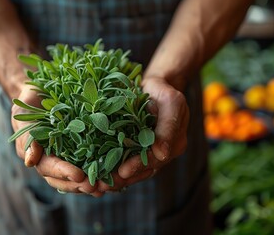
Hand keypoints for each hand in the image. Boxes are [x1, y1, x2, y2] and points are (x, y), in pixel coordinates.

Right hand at [11, 86, 103, 196]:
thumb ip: (27, 137)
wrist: (40, 92)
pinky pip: (92, 163)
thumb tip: (30, 162)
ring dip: (93, 183)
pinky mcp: (84, 149)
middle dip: (81, 184)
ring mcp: (70, 157)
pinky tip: (115, 176)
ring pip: (80, 177)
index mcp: (39, 155)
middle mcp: (55, 160)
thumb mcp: (23, 116)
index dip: (64, 172)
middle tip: (96, 186)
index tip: (79, 175)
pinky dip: (102, 171)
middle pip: (66, 180)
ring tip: (107, 185)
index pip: (50, 168)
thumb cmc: (29, 103)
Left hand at [98, 76, 189, 191]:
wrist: (154, 88)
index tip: (123, 171)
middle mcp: (164, 152)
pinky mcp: (138, 151)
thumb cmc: (162, 91)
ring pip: (134, 172)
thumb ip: (168, 126)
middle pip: (143, 170)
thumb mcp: (171, 102)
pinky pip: (127, 164)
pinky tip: (99, 177)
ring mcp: (151, 153)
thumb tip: (162, 154)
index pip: (155, 158)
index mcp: (175, 143)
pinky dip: (114, 171)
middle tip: (104, 184)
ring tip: (98, 185)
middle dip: (123, 178)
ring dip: (116, 179)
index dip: (138, 165)